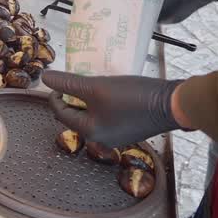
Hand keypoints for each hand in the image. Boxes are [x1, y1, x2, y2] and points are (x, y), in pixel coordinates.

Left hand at [42, 71, 185, 146]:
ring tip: (91, 82)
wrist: (173, 104)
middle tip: (76, 79)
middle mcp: (101, 139)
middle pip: (75, 116)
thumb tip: (45, 78)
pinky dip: (102, 104)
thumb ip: (69, 83)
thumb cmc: (132, 97)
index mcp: (89, 131)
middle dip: (72, 98)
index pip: (60, 113)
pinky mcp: (129, 130)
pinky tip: (108, 90)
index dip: (55, 95)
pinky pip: (107, 116)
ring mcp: (116, 136)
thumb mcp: (96, 87)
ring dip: (88, 100)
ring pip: (92, 116)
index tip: (59, 79)